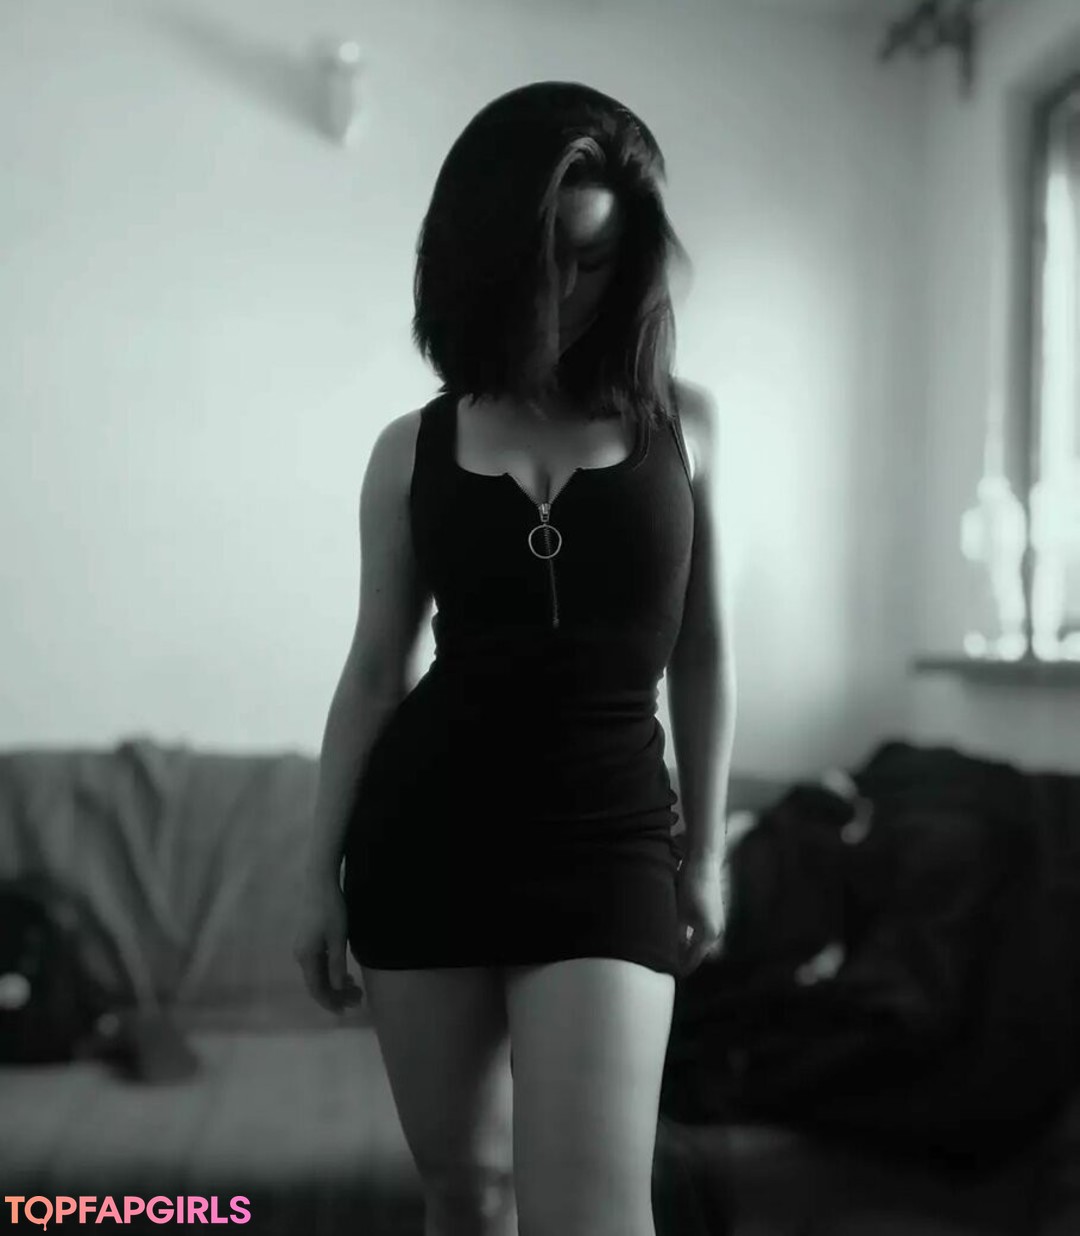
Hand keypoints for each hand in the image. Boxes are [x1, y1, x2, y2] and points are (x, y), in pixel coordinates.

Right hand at [293, 876, 364, 1013]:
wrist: (320, 884)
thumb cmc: (331, 910)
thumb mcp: (338, 939)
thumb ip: (337, 965)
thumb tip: (336, 989)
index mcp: (307, 957)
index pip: (316, 989)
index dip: (330, 1002)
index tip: (345, 1010)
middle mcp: (301, 956)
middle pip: (317, 983)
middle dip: (336, 995)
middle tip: (357, 1000)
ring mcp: (303, 948)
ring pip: (318, 974)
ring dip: (335, 984)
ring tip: (354, 989)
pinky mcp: (308, 941)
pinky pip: (319, 964)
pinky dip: (331, 973)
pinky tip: (344, 974)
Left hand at [675, 853, 725, 976]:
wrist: (703, 862)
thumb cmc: (690, 886)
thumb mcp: (678, 913)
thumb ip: (675, 936)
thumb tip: (668, 952)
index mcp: (708, 934)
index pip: (693, 960)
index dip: (680, 967)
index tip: (668, 972)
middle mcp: (717, 931)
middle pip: (698, 953)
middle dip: (682, 958)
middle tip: (665, 962)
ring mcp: (717, 922)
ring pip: (699, 943)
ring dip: (686, 946)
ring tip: (669, 948)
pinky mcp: (715, 914)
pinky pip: (702, 932)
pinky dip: (691, 936)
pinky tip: (678, 933)